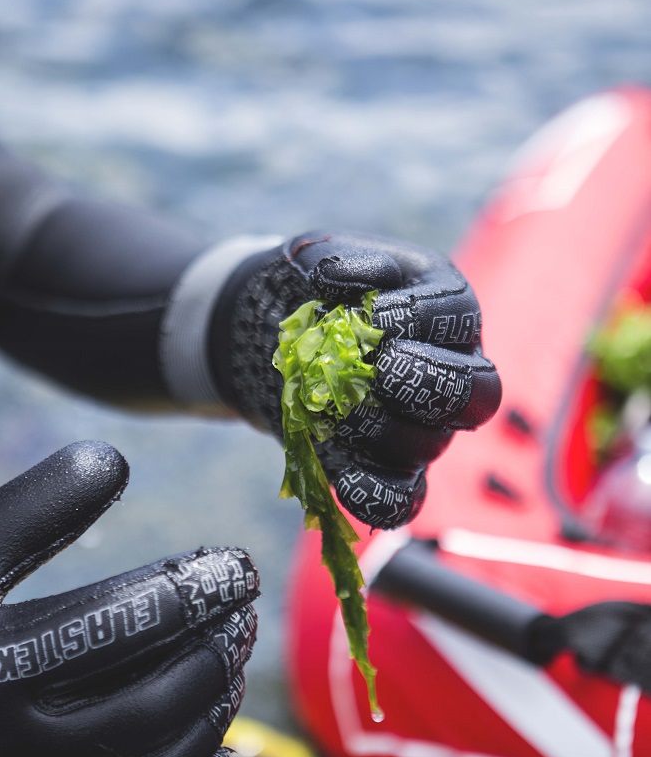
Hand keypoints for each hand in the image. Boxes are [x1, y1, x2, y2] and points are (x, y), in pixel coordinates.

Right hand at [0, 441, 257, 756]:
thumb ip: (34, 507)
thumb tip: (116, 457)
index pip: (128, 620)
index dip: (199, 586)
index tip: (238, 565)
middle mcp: (4, 755)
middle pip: (152, 702)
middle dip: (213, 652)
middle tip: (242, 618)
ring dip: (211, 715)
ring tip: (231, 668)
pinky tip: (218, 753)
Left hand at [211, 232, 500, 528]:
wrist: (280, 338)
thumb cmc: (318, 292)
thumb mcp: (321, 257)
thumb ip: (334, 259)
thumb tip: (334, 277)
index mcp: (445, 311)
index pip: (458, 317)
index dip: (419, 318)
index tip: (371, 315)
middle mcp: (449, 373)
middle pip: (475, 394)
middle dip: (424, 380)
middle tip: (378, 368)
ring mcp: (424, 426)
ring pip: (429, 443)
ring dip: (378, 426)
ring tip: (332, 406)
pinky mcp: (388, 469)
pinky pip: (398, 499)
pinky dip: (371, 491)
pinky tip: (337, 465)